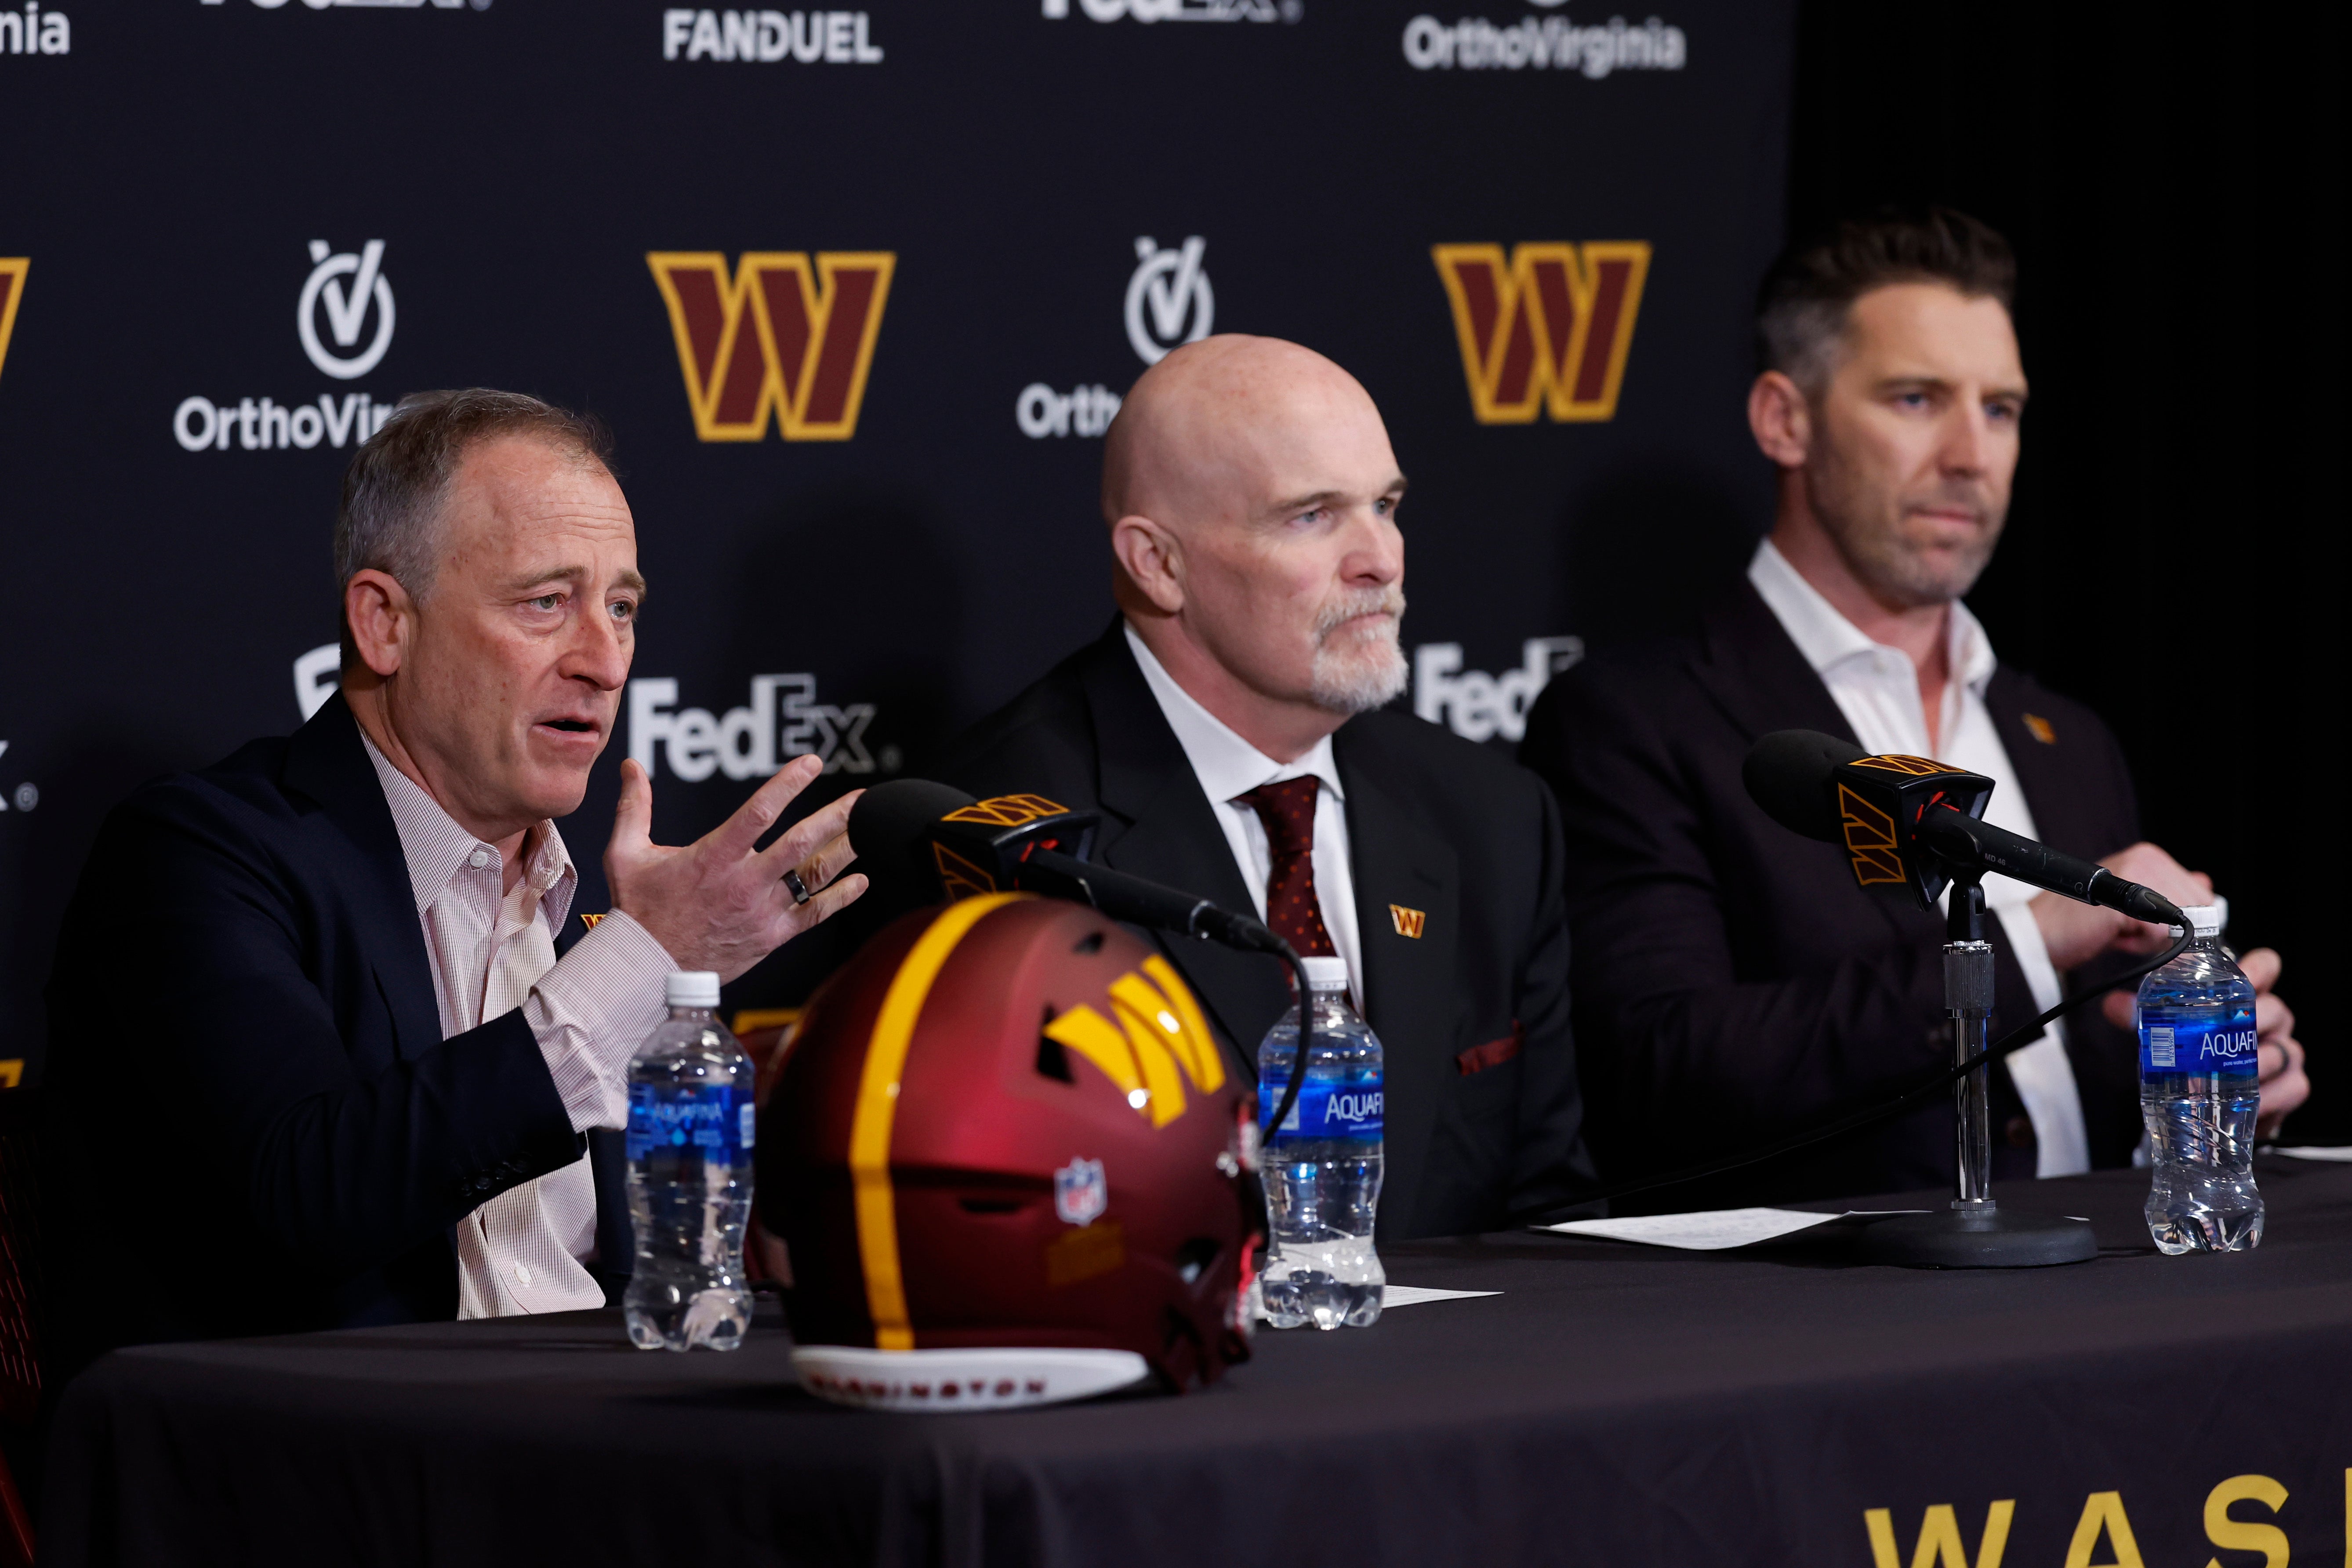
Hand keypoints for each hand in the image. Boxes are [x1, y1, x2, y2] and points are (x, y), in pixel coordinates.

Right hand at [605, 753, 866, 982]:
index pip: (758, 812)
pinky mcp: (772, 936)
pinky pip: (815, 914)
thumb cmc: (639, 910)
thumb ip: (634, 807)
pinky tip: (862, 881)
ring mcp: (762, 911)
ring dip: (845, 850)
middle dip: (835, 817)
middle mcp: (744, 883)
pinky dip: (841, 897)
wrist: (647, 969)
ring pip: (813, 876)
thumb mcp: (625, 854)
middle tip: (861, 798)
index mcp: (713, 857)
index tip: (811, 762)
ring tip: (869, 828)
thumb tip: (630, 765)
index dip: (788, 785)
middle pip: (800, 843)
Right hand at [2030, 841, 2211, 971]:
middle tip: (2130, 930)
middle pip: (2196, 908)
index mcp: (2149, 857)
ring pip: (2180, 921)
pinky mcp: (2129, 897)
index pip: (2200, 894)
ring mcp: (2138, 874)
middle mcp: (2146, 858)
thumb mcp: (2133, 904)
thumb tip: (2205, 883)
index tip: (2150, 928)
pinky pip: (2160, 933)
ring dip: (2154, 938)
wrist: (2039, 933)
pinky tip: (2115, 936)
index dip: (2182, 922)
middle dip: (2169, 930)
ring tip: (2120, 931)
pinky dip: (2139, 944)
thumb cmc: (2079, 923)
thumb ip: (2169, 893)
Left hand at [2101, 946, 2307, 1137]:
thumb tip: (2116, 1005)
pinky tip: (2252, 1099)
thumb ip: (2142, 1015)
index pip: (2266, 968)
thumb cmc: (2192, 1057)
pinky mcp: (2291, 1087)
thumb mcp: (2165, 1031)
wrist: (2208, 1106)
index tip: (2245, 974)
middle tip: (2224, 1032)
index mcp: (2245, 998)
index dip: (2260, 968)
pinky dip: (2273, 1095)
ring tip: (2227, 1073)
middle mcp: (2271, 1022)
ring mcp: (2283, 1053)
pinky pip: (2294, 1086)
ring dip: (2256, 1062)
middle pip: (2276, 1010)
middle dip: (2252, 1020)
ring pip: (2283, 1049)